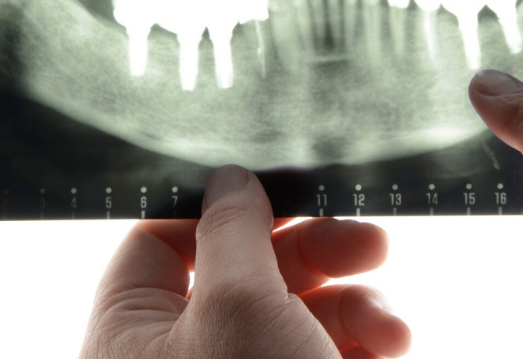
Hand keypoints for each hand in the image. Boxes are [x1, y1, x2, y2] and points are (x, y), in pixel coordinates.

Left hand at [80, 165, 410, 358]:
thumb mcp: (240, 303)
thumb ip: (232, 228)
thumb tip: (228, 180)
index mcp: (130, 334)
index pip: (160, 242)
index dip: (226, 209)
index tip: (291, 189)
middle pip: (242, 272)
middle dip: (315, 255)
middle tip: (370, 241)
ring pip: (293, 315)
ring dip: (353, 306)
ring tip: (391, 326)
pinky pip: (319, 357)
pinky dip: (360, 345)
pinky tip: (392, 347)